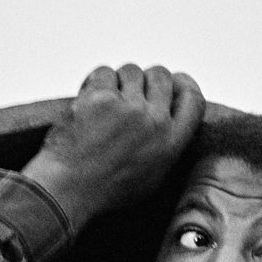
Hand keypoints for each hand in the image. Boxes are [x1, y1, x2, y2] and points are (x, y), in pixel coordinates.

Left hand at [22, 64, 204, 229]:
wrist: (68, 190)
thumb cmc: (104, 189)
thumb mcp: (151, 177)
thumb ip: (166, 148)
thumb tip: (170, 122)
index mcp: (171, 143)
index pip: (193, 98)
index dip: (182, 84)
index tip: (174, 81)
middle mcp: (155, 122)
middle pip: (161, 76)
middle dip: (144, 78)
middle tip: (127, 91)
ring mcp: (129, 108)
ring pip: (131, 71)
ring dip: (117, 81)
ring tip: (103, 102)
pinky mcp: (101, 98)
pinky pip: (103, 73)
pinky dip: (93, 83)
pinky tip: (87, 101)